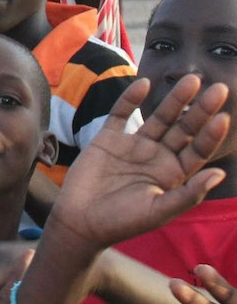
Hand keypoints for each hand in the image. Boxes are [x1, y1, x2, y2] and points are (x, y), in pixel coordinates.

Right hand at [48, 75, 228, 254]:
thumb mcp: (159, 212)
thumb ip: (189, 193)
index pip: (198, 150)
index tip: (223, 118)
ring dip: (175, 100)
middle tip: (219, 89)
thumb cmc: (121, 222)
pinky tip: (144, 84)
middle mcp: (156, 157)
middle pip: (184, 128)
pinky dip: (131, 98)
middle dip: (200, 109)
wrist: (80, 221)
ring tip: (192, 81)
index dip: (211, 135)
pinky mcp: (108, 139)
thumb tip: (220, 174)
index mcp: (172, 175)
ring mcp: (133, 146)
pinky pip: (121, 113)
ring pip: (159, 117)